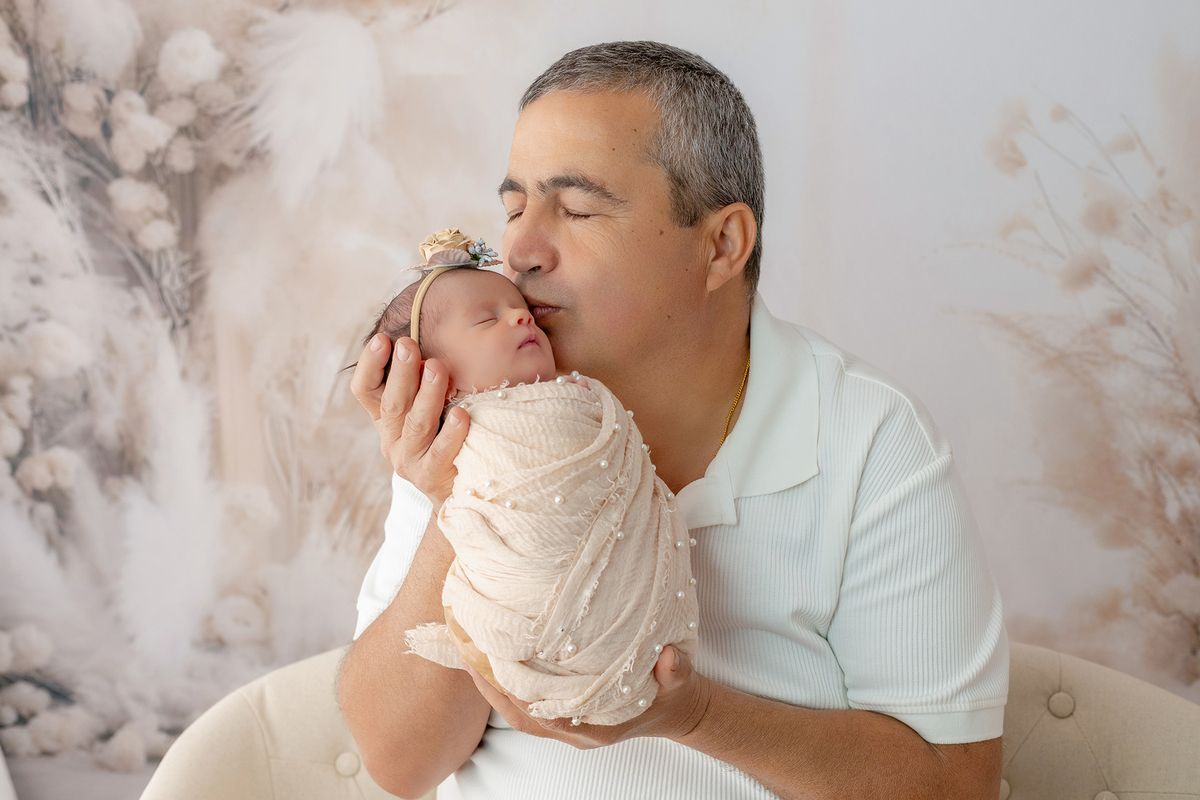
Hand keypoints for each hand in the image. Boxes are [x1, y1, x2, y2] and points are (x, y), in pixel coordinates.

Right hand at [350, 333, 468, 504]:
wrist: (454, 491)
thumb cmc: (442, 436)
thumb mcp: (424, 407)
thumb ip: (420, 379)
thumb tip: (425, 335)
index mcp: (384, 418)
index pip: (365, 389)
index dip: (370, 365)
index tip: (382, 339)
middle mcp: (391, 439)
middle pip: (392, 403)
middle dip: (401, 372)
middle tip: (408, 345)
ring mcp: (409, 460)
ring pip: (416, 424)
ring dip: (427, 393)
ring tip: (437, 367)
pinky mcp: (431, 477)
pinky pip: (441, 452)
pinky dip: (451, 432)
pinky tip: (462, 414)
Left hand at [463, 645, 710, 749]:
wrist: (673, 709)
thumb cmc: (671, 694)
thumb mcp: (680, 682)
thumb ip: (675, 672)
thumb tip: (669, 657)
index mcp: (596, 726)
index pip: (545, 712)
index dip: (517, 690)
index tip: (494, 661)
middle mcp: (573, 729)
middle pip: (518, 712)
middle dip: (490, 682)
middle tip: (467, 644)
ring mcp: (564, 723)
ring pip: (514, 709)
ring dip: (490, 681)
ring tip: (468, 646)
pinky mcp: (560, 711)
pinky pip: (522, 701)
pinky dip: (503, 682)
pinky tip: (490, 655)